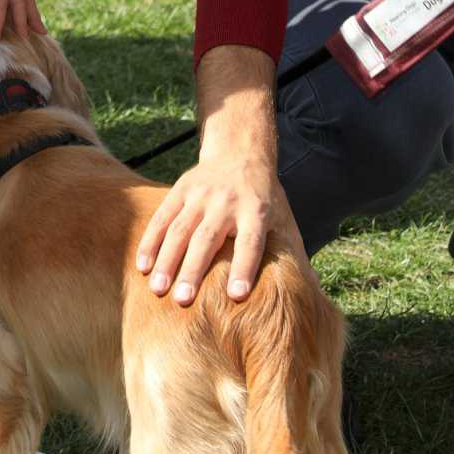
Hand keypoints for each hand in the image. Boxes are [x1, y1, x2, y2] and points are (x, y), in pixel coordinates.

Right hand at [135, 149, 302, 305]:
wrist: (241, 152)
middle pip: (208, 238)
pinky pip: (161, 219)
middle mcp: (227, 201)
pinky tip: (142, 267)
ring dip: (167, 260)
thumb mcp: (285, 221)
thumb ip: (292, 255)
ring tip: (158, 289)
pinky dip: (150, 243)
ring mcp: (200, 194)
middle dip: (193, 270)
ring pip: (179, 229)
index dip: (244, 268)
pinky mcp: (180, 190)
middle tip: (182, 300)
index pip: (250, 242)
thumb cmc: (266, 200)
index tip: (236, 296)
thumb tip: (310, 295)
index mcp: (257, 211)